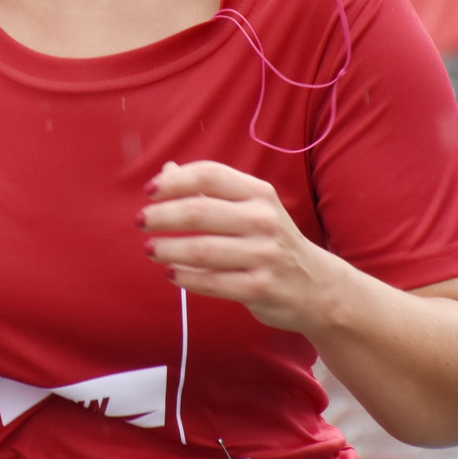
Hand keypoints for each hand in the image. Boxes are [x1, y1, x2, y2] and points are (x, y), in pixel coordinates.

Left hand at [139, 160, 334, 334]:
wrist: (316, 286)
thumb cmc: (269, 240)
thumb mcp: (249, 208)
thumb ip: (209, 189)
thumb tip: (165, 171)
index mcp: (259, 193)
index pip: (210, 174)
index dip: (174, 180)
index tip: (149, 191)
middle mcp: (264, 220)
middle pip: (199, 211)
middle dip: (162, 216)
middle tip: (141, 222)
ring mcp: (264, 255)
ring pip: (202, 249)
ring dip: (168, 249)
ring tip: (150, 250)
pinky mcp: (261, 288)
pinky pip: (212, 282)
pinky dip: (186, 278)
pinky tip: (171, 273)